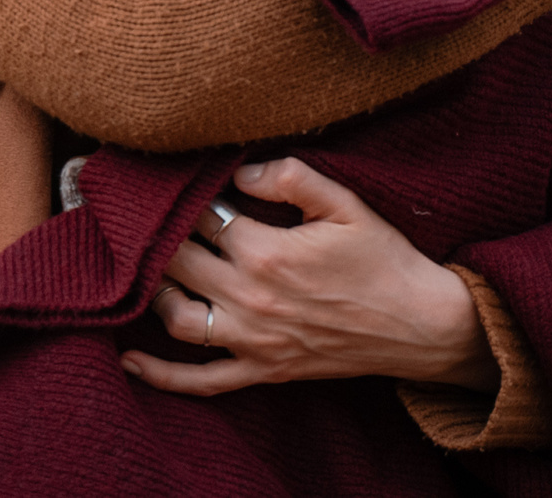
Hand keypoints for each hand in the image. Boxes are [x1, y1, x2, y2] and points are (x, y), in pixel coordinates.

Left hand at [121, 158, 495, 397]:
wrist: (420, 325)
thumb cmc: (384, 259)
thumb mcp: (346, 204)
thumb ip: (291, 177)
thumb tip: (240, 170)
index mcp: (267, 252)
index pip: (203, 217)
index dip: (184, 196)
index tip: (169, 181)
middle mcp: (250, 299)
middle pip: (178, 262)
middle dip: (155, 236)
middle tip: (139, 216)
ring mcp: (254, 341)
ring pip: (177, 318)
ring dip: (155, 291)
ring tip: (148, 268)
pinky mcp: (263, 370)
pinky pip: (202, 380)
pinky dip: (162, 375)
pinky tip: (131, 360)